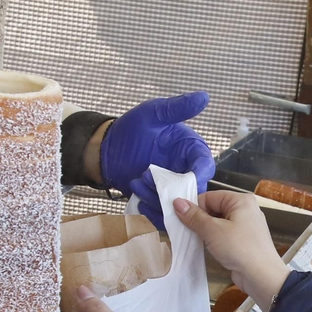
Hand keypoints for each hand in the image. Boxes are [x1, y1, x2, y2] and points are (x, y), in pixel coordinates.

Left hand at [100, 92, 216, 228]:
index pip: (204, 165)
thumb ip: (177, 108)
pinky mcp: (158, 203)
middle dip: (173, 189)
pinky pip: (163, 215)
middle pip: (194, 190)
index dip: (200, 173)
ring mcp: (171, 189)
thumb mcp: (153, 114)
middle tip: (150, 177)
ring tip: (137, 181)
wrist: (106, 150)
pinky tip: (136, 194)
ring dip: (158, 198)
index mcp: (190, 150)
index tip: (188, 177)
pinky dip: (151, 211)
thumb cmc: (130, 129)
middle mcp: (184, 171)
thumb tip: (203, 97)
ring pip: (178, 206)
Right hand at [172, 191, 289, 307]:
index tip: (182, 220)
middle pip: (215, 208)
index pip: (210, 196)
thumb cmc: (238, 249)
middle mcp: (246, 209)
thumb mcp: (212, 231)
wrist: (261, 276)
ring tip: (198, 240)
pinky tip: (208, 247)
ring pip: (219, 222)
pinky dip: (216, 239)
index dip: (195, 207)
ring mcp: (247, 225)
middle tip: (187, 231)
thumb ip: (194, 216)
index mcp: (241, 200)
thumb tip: (177, 202)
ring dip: (207, 231)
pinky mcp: (245, 239)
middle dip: (201, 220)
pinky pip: (226, 233)